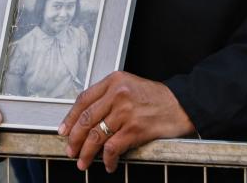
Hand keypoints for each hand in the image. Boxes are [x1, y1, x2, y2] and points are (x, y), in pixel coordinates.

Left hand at [60, 71, 194, 172]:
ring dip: (87, 152)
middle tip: (70, 150)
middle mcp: (117, 94)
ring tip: (83, 162)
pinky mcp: (135, 129)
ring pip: (96, 135)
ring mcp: (126, 112)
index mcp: (113, 81)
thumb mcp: (129, 85)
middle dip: (75, 139)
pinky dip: (107, 159)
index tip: (63, 130)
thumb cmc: (157, 97)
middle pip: (86, 119)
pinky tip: (108, 164)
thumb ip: (109, 96)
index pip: (83, 100)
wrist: (183, 104)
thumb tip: (87, 118)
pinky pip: (113, 147)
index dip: (70, 118)